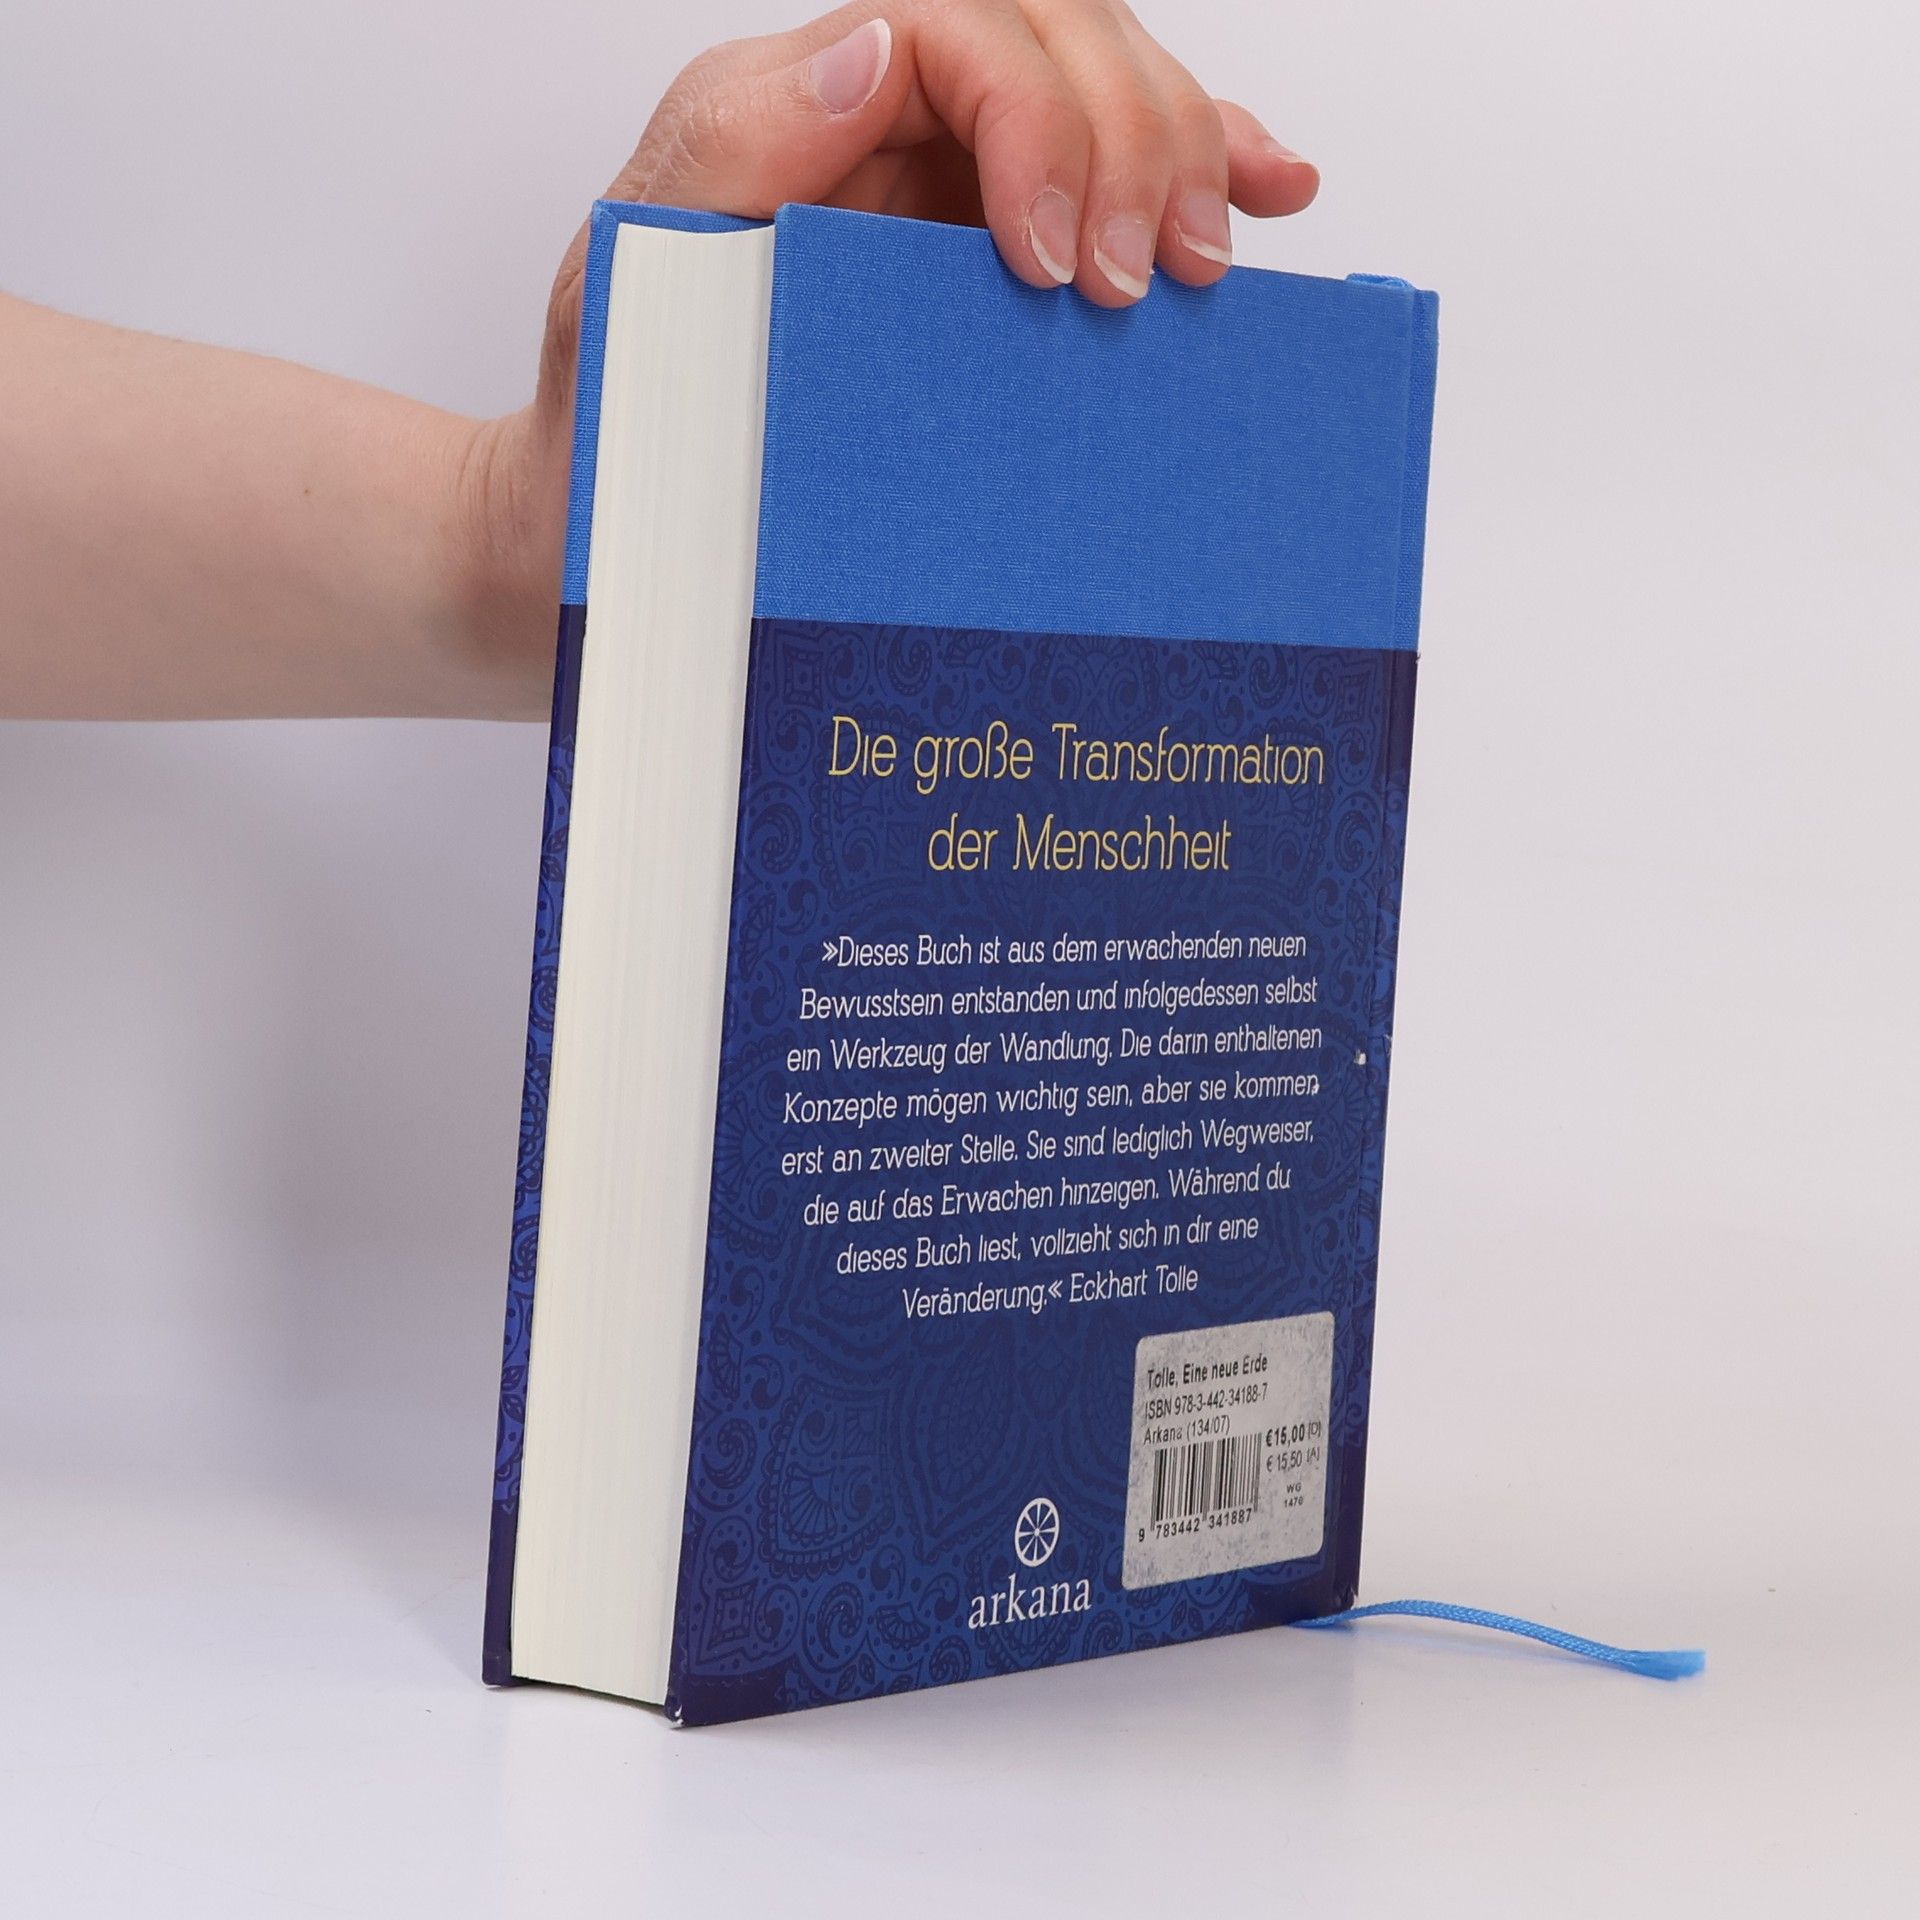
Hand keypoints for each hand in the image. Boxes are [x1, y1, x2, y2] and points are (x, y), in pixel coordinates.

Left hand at [468, 2, 1318, 658]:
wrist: (602, 530)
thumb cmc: (612, 429)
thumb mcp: (631, 293)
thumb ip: (726, 154)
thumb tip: (873, 56)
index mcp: (793, 112)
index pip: (957, 26)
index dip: (1037, 117)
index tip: (1048, 263)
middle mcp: (878, 127)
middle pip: (1056, 38)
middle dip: (1132, 138)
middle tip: (1142, 283)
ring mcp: (940, 186)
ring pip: (1103, 93)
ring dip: (1187, 151)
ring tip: (1218, 255)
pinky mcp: (983, 254)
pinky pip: (1105, 180)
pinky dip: (1201, 170)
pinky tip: (1268, 192)